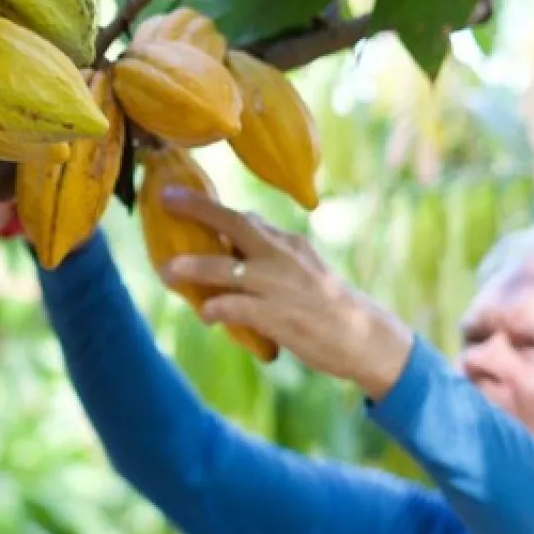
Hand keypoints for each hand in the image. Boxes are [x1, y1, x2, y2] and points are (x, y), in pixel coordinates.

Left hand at [158, 187, 414, 399]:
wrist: (365, 338)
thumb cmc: (326, 305)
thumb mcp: (302, 269)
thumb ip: (270, 255)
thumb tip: (232, 242)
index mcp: (288, 244)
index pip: (246, 218)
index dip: (210, 207)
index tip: (179, 195)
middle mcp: (283, 257)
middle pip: (236, 225)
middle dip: (199, 210)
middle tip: (167, 199)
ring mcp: (280, 286)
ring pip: (229, 269)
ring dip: (195, 267)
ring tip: (167, 270)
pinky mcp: (279, 316)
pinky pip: (239, 308)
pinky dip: (218, 308)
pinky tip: (205, 314)